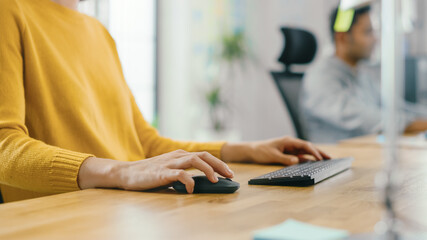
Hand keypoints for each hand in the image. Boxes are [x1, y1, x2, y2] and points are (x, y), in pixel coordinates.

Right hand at [78, 150, 233, 193]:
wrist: (126, 173)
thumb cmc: (149, 174)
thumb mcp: (169, 170)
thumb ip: (183, 172)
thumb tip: (201, 182)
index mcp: (180, 154)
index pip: (204, 156)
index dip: (218, 163)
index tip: (229, 173)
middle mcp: (177, 156)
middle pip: (203, 155)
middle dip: (219, 165)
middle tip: (230, 176)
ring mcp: (169, 163)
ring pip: (194, 160)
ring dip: (208, 170)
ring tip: (216, 181)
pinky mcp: (162, 172)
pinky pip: (179, 174)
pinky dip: (188, 181)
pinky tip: (192, 189)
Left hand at [221, 136, 330, 164]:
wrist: (252, 150)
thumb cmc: (261, 151)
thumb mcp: (272, 156)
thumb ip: (284, 159)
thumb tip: (297, 161)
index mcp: (288, 141)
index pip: (304, 145)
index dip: (313, 152)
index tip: (320, 159)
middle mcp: (291, 143)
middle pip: (308, 147)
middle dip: (319, 152)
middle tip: (330, 158)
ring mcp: (290, 148)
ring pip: (306, 151)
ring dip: (315, 155)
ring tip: (327, 160)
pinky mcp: (288, 153)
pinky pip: (301, 155)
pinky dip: (308, 159)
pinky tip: (315, 163)